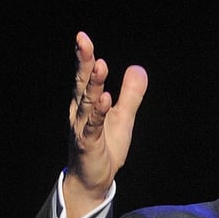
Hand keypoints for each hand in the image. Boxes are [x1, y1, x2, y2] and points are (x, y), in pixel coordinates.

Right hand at [63, 31, 147, 217]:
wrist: (94, 180)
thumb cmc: (105, 146)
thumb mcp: (123, 117)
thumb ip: (130, 94)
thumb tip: (138, 68)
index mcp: (86, 104)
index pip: (86, 77)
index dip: (85, 57)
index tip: (82, 37)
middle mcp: (79, 112)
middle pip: (82, 84)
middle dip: (83, 62)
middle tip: (83, 41)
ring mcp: (82, 128)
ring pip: (87, 102)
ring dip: (94, 85)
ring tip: (100, 66)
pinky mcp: (88, 144)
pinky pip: (92, 126)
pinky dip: (98, 113)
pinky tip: (105, 100)